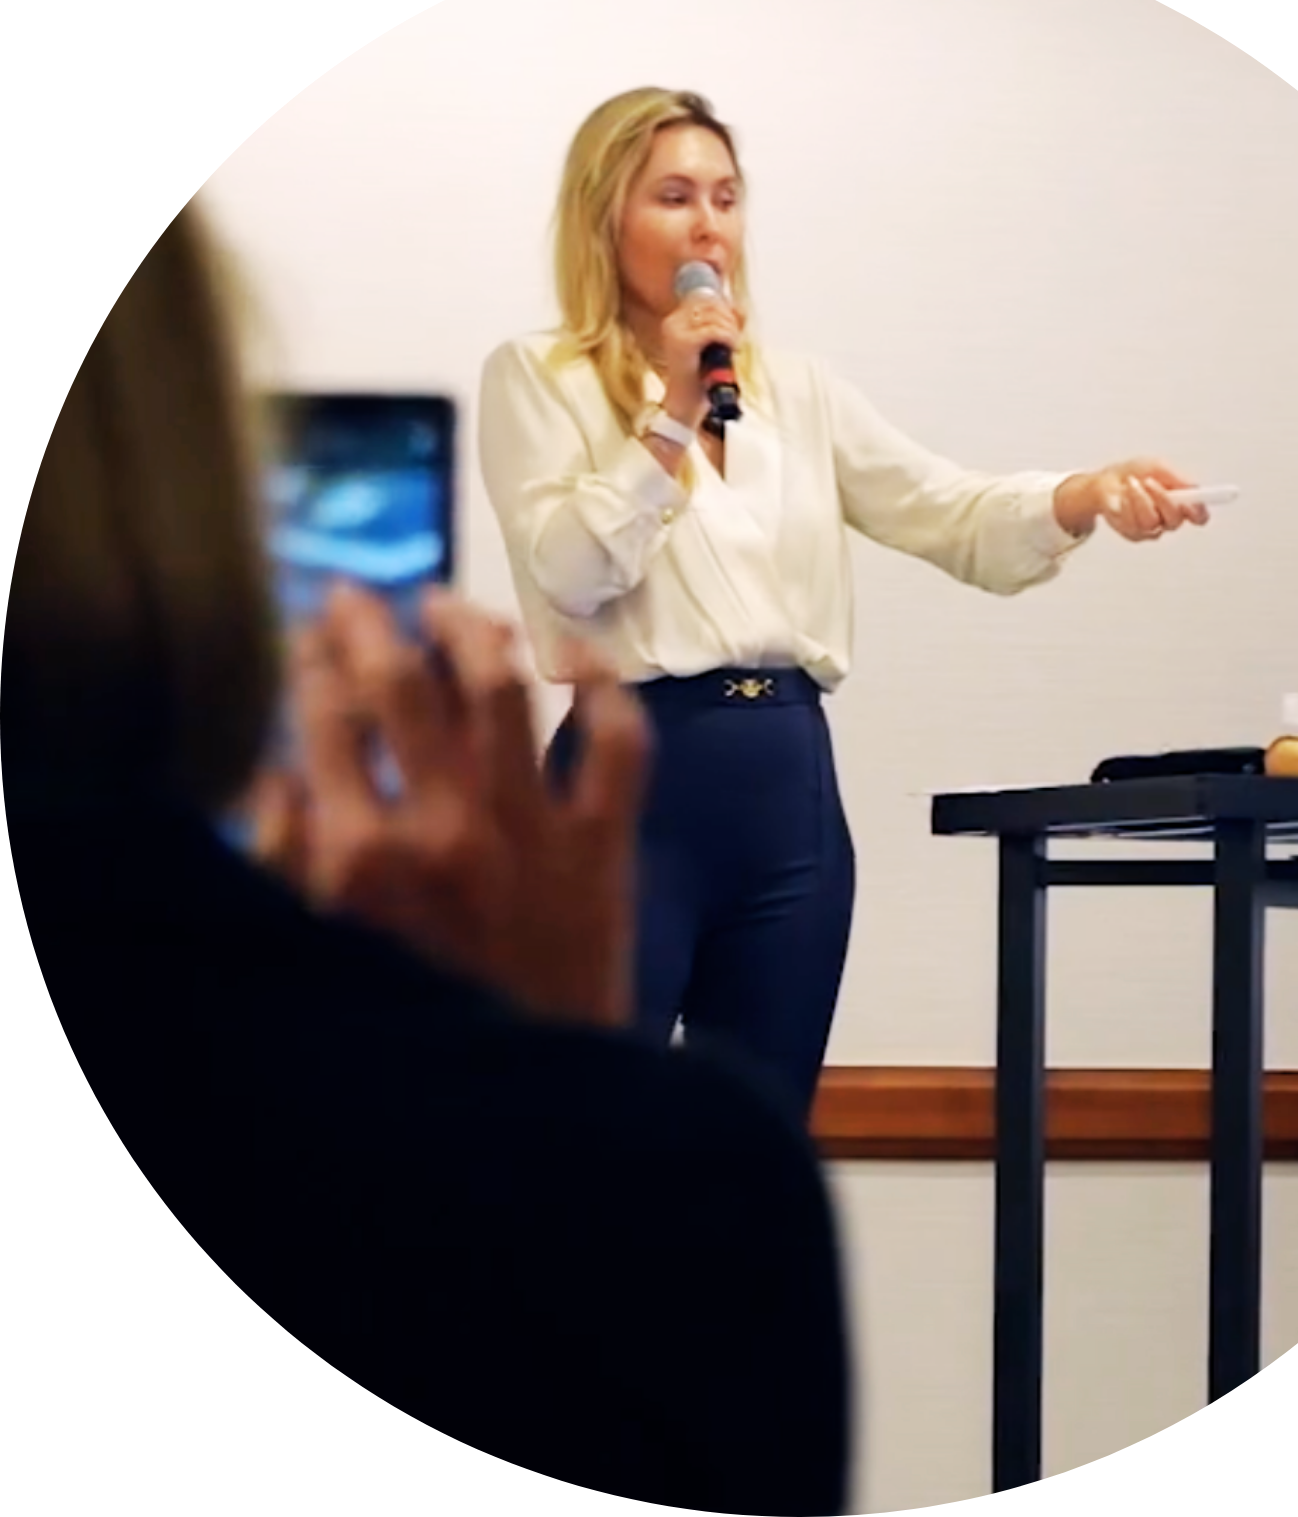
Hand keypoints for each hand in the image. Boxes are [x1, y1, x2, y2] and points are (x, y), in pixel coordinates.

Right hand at [253, 583, 650, 1028]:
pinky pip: (618, 741)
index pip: (327, 720)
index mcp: (361, 857)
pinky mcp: (603, 844)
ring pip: (502, 688)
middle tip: (359, 596)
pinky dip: (603, 686)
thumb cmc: (419, 1023)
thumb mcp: (322, 957)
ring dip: (471, 630)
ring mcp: (532, 828)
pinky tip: (575, 653)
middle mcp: (444, 825)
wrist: (532, 1104)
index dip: (313, 661)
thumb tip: (275, 772)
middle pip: (402, 684)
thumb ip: (286, 866)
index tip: (310, 635)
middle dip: (370, 623)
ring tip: (448, 607)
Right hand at [657, 291, 744, 423]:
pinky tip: (732, 349)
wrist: (685, 409)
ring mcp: (676, 333)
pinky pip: (715, 331)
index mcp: (675, 321)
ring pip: (715, 316)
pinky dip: (729, 338)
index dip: (725, 308)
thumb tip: (740, 308)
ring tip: (733, 347)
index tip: (735, 326)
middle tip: (735, 339)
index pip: (705, 299)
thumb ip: (724, 326)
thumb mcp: (713, 348)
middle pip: (711, 304)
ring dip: (731, 330)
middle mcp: (672, 323)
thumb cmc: (700, 381)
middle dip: (730, 319)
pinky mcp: (684, 344)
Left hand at [1053, 460, 1210, 541]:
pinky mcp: (1134, 534)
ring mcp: (1152, 529)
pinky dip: (1127, 506)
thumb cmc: (1134, 474)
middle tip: (1149, 482)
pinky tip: (1123, 497)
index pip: (1199, 515)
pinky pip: (1133, 524)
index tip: (1191, 503)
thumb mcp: (1157, 467)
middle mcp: (1169, 518)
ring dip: (1140, 499)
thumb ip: (1177, 478)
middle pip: (1175, 520)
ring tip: (1131, 484)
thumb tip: (1193, 487)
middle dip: (1162, 498)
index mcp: (1181, 501)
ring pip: (1152, 522)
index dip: (1198, 512)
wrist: (1105, 483)